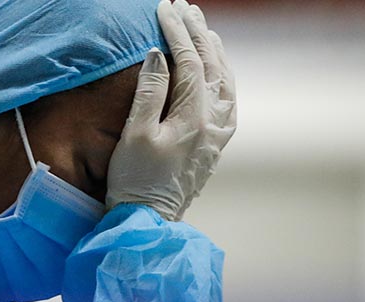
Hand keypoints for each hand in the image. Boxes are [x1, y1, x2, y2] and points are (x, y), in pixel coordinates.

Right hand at [106, 0, 236, 220]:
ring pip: (225, 83)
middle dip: (199, 35)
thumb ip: (149, 92)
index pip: (190, 62)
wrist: (149, 217)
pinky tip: (216, 72)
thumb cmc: (136, 179)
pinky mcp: (214, 145)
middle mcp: (214, 123)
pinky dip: (223, 78)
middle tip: (186, 10)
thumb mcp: (136, 134)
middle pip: (212, 67)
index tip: (165, 9)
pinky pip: (228, 102)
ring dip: (215, 54)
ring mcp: (218, 135)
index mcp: (195, 118)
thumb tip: (157, 56)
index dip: (178, 33)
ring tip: (205, 31)